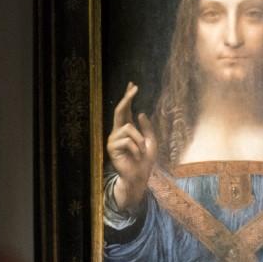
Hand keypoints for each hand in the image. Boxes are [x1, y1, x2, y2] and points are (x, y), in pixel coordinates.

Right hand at [106, 81, 156, 210]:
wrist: (139, 177)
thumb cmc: (145, 161)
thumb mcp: (151, 141)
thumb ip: (146, 128)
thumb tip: (140, 113)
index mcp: (127, 129)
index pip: (125, 109)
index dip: (128, 97)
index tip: (132, 84)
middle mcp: (118, 132)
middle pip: (119, 110)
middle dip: (127, 98)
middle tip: (135, 88)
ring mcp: (113, 139)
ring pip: (128, 128)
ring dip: (139, 140)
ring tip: (142, 151)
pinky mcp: (111, 148)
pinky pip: (127, 141)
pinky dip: (136, 148)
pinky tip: (136, 156)